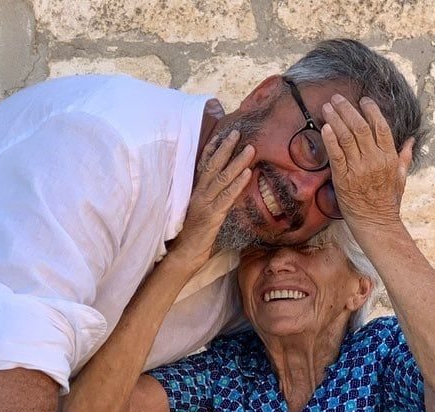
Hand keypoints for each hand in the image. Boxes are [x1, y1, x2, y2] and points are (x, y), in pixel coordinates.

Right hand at [172, 130, 253, 269]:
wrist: (184, 254)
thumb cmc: (193, 236)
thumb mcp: (200, 213)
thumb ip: (209, 200)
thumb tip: (224, 191)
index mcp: (194, 192)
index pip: (203, 166)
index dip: (212, 150)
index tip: (221, 135)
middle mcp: (198, 194)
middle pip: (212, 166)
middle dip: (225, 148)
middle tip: (237, 132)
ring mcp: (204, 204)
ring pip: (222, 178)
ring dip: (237, 162)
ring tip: (250, 149)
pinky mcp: (212, 215)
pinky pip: (226, 197)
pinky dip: (237, 184)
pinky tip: (247, 174)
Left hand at [321, 94, 414, 229]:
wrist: (375, 223)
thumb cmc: (387, 202)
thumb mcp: (401, 177)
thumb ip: (404, 157)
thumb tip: (412, 140)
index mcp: (389, 157)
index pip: (381, 126)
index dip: (371, 110)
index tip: (363, 100)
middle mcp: (374, 160)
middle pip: (360, 127)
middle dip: (348, 109)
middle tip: (337, 98)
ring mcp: (358, 169)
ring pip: (346, 137)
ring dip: (336, 119)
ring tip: (327, 107)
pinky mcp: (343, 178)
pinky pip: (336, 155)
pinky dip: (330, 139)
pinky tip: (325, 127)